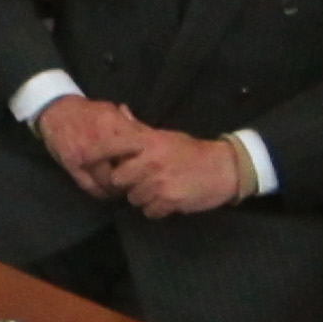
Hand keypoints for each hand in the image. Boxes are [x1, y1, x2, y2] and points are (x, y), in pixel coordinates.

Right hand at [36, 96, 142, 196]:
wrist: (56, 111)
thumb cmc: (87, 112)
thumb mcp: (111, 112)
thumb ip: (131, 125)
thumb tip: (153, 137)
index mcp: (111, 125)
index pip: (135, 148)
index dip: (146, 160)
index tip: (152, 166)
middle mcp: (98, 141)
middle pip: (124, 169)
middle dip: (133, 178)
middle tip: (140, 182)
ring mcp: (84, 156)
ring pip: (108, 182)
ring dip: (118, 188)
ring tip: (125, 187)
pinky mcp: (72, 166)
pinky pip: (91, 187)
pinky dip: (102, 192)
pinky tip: (108, 190)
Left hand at [107, 130, 238, 217]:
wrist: (223, 168)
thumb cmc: (191, 150)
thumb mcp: (164, 135)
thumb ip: (139, 127)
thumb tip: (120, 110)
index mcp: (148, 141)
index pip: (113, 148)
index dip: (102, 156)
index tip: (99, 161)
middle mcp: (150, 161)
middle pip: (117, 179)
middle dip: (124, 183)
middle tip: (136, 182)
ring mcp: (159, 182)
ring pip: (133, 198)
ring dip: (142, 197)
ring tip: (156, 190)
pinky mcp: (170, 200)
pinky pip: (149, 211)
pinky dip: (156, 209)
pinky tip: (166, 200)